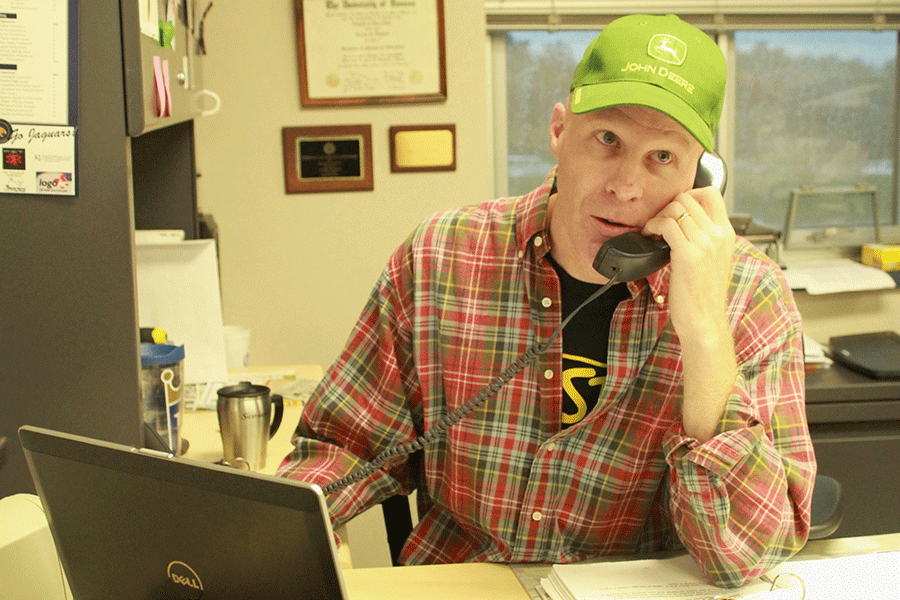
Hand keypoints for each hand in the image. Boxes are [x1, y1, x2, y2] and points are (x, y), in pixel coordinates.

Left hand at [643, 186, 736, 441]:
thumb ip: (703, 240)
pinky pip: (666, 224)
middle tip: (657, 222)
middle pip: (689, 197)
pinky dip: (653, 226)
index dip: (689, 194)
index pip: (712, 194)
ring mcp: (705, 243)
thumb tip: (682, 225)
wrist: (705, 323)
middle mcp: (719, 235)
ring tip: (651, 231)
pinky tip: (649, 237)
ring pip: (676, 208)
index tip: (673, 210)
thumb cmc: (703, 297)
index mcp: (727, 234)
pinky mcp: (688, 254)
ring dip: (658, 215)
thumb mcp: (711, 261)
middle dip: (668, 205)